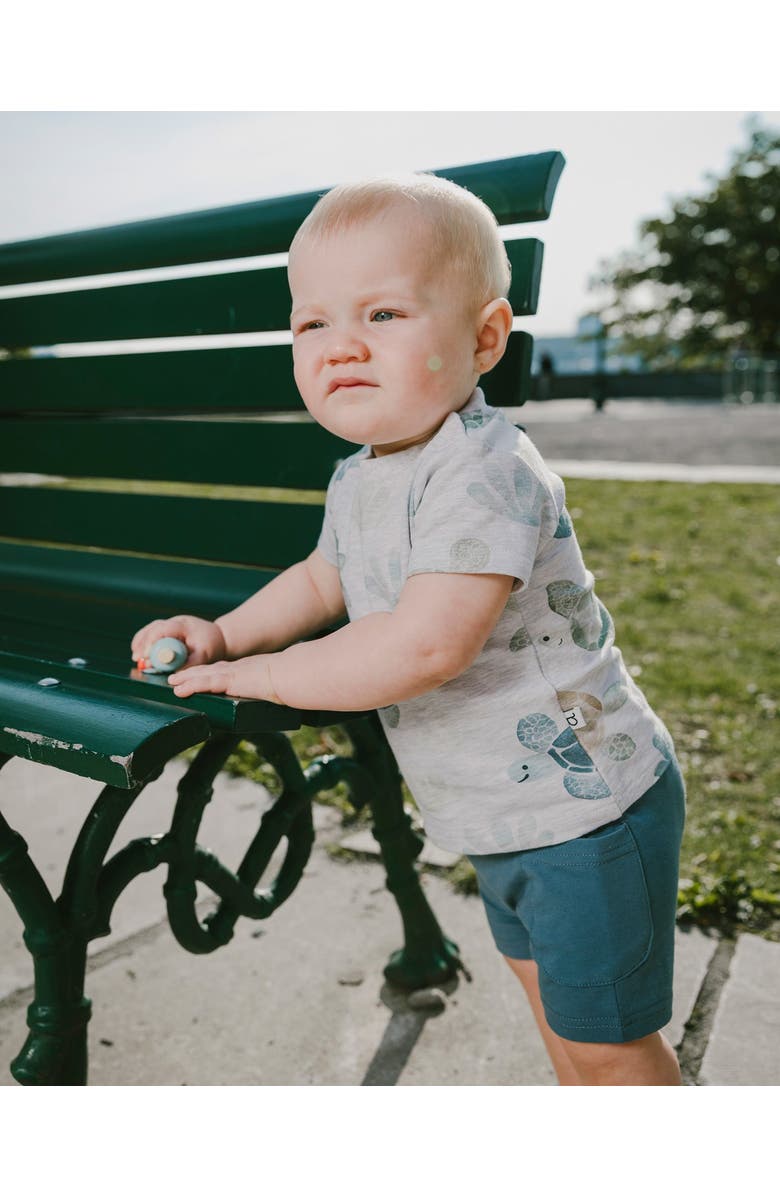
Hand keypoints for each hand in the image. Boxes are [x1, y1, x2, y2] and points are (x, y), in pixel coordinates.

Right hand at [131, 615, 226, 668]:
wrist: (218, 636)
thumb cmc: (211, 646)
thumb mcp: (204, 656)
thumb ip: (189, 663)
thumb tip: (174, 674)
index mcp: (184, 625)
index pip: (163, 629)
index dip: (152, 641)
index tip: (146, 655)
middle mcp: (176, 621)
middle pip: (153, 628)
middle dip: (143, 643)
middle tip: (136, 658)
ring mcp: (171, 623)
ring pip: (151, 628)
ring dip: (141, 642)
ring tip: (136, 657)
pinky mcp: (169, 628)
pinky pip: (152, 632)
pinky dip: (145, 641)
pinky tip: (139, 651)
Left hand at [168, 654, 283, 702]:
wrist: (290, 674)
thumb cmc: (289, 680)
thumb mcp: (277, 683)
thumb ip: (270, 687)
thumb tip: (278, 694)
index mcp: (247, 669)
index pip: (223, 670)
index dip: (208, 672)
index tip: (198, 674)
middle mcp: (237, 669)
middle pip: (208, 670)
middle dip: (191, 673)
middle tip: (176, 677)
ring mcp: (232, 674)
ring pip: (202, 675)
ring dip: (185, 679)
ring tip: (172, 683)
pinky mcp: (229, 680)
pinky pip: (205, 682)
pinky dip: (190, 685)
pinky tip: (179, 689)